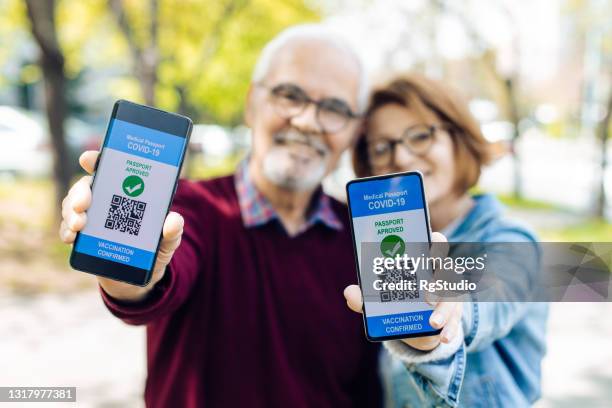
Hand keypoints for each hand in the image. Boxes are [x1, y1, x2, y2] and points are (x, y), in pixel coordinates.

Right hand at [59, 150, 183, 301]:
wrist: (138, 277)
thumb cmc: (153, 250)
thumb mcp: (168, 241)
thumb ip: (173, 231)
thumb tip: (174, 220)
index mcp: (127, 193)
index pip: (109, 169)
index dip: (96, 160)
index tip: (88, 159)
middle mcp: (106, 201)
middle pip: (86, 187)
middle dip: (80, 192)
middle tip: (82, 204)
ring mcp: (92, 218)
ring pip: (73, 205)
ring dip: (71, 213)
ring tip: (78, 225)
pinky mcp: (82, 237)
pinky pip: (67, 228)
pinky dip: (66, 231)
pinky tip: (71, 237)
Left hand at [343, 232, 462, 350]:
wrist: (415, 322)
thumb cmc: (397, 297)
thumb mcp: (381, 296)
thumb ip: (366, 295)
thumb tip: (349, 292)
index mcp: (424, 259)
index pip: (435, 243)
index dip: (436, 244)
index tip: (429, 250)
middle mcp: (440, 273)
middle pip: (448, 268)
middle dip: (441, 279)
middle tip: (428, 295)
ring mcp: (450, 292)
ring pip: (453, 297)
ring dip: (444, 310)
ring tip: (432, 323)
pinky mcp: (455, 312)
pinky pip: (456, 319)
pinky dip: (451, 328)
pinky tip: (444, 337)